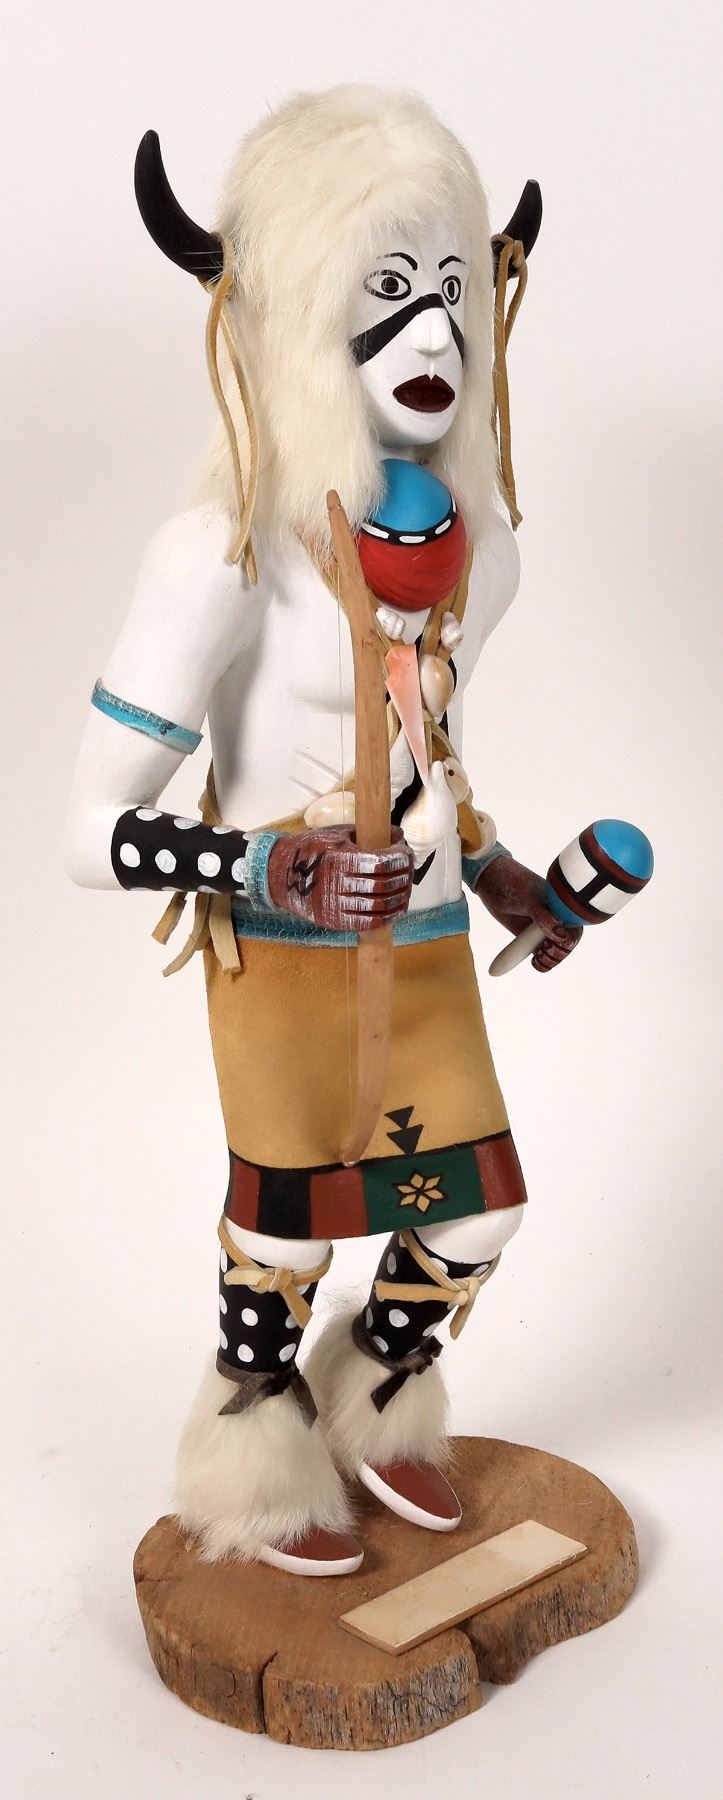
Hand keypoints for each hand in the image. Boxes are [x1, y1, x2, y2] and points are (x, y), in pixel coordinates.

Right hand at [267, 826, 413, 932]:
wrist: (280, 875)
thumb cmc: (312, 849)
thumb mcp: (338, 834)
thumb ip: (369, 834)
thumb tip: (399, 835)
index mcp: (338, 857)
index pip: (381, 861)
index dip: (400, 858)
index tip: (405, 853)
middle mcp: (336, 882)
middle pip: (383, 884)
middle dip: (403, 877)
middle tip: (409, 871)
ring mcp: (334, 904)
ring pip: (379, 906)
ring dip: (399, 899)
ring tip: (406, 891)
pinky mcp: (333, 921)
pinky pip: (366, 924)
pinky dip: (387, 918)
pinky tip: (396, 910)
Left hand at [474, 855, 581, 972]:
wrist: (490, 879)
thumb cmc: (513, 882)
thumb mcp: (528, 898)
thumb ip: (543, 917)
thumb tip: (560, 935)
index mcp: (562, 906)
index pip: (575, 929)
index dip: (569, 941)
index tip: (554, 943)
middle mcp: (556, 918)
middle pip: (567, 944)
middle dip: (559, 954)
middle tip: (544, 952)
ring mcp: (543, 928)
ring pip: (555, 952)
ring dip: (551, 961)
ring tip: (538, 960)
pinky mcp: (530, 937)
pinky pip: (540, 954)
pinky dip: (541, 963)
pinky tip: (535, 963)